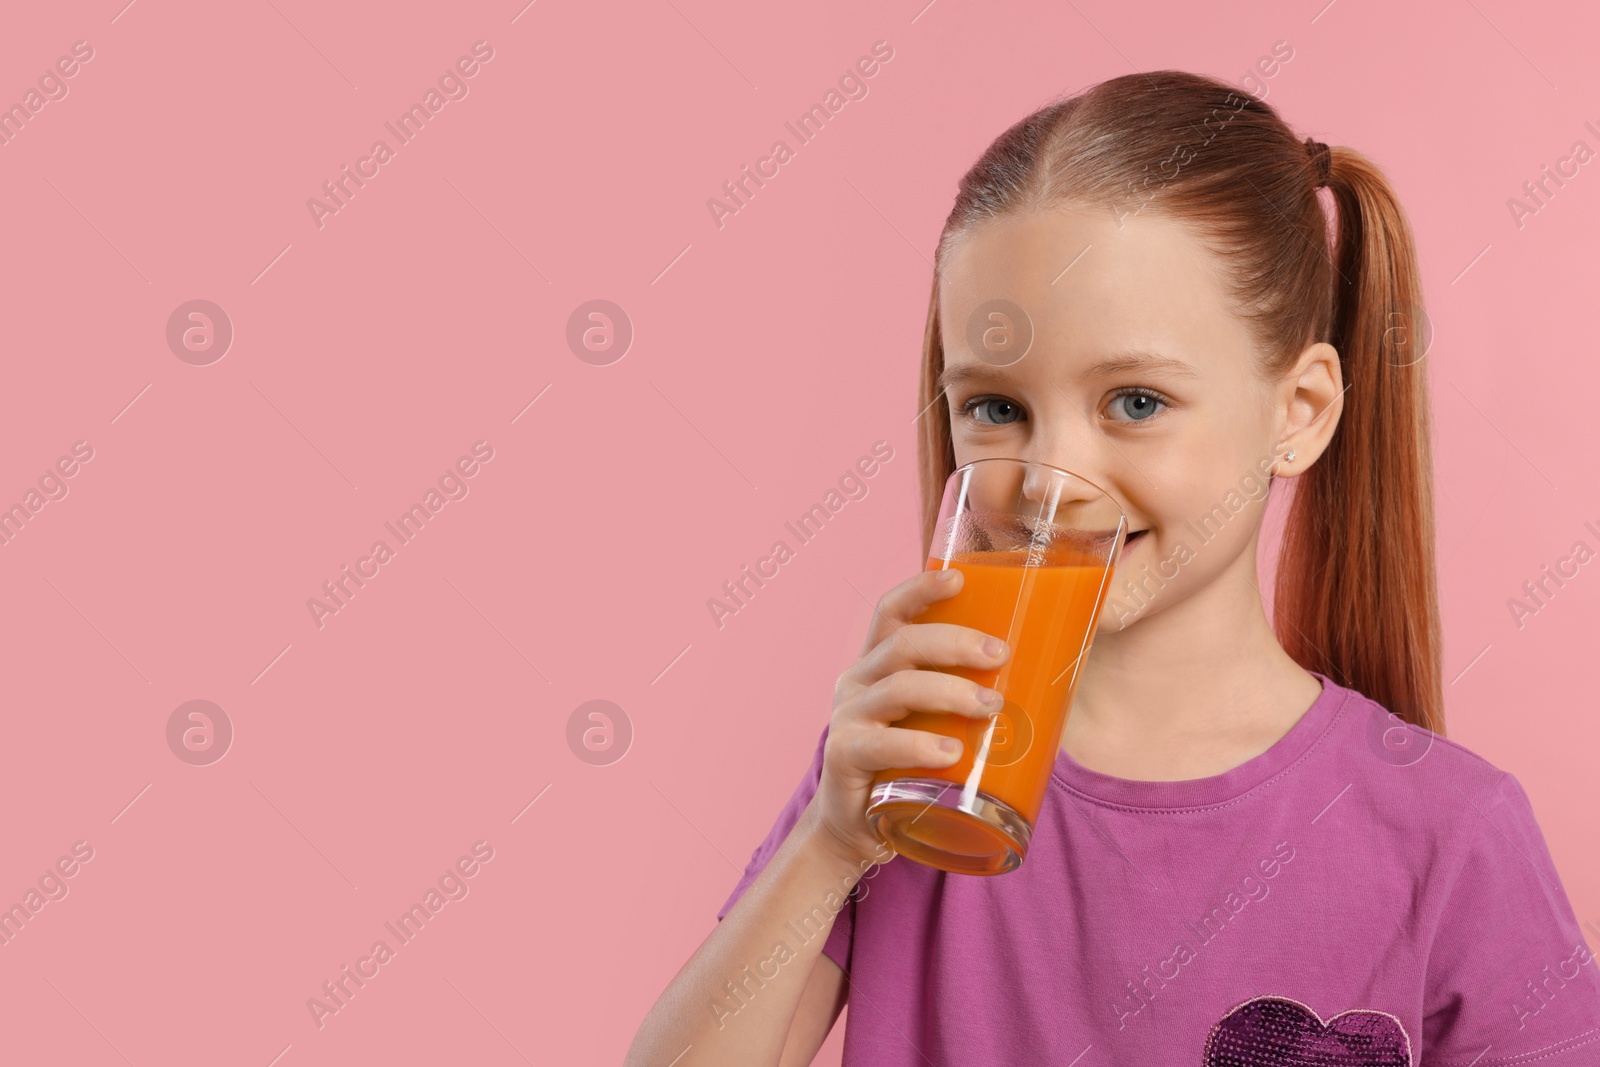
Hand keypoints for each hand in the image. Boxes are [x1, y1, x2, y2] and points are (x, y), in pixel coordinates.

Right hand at [806, 566, 1009, 868]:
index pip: (892, 612)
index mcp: (879, 665)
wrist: (856, 828)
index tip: (960, 578)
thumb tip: (1051, 682)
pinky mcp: (843, 756)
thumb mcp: (933, 723)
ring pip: (898, 687)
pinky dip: (918, 746)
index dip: (921, 588)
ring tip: (990, 707)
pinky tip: (951, 755)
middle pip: (904, 643)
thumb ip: (968, 700)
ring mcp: (848, 718)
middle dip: (955, 643)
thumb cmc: (909, 768)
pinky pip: (880, 744)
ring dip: (949, 691)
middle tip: (1000, 656)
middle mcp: (858, 682)